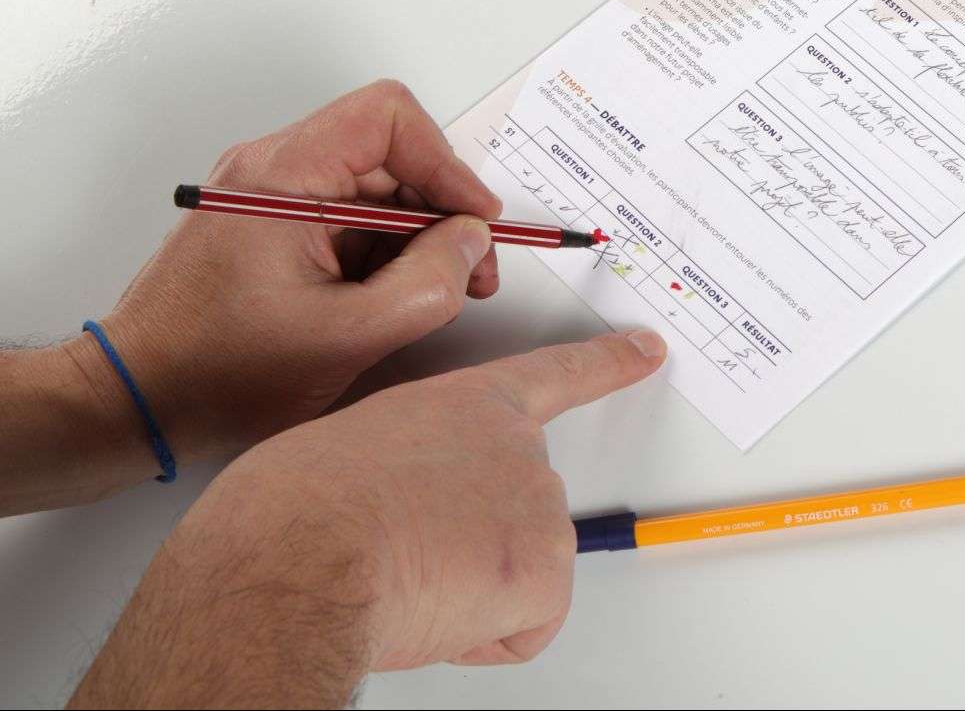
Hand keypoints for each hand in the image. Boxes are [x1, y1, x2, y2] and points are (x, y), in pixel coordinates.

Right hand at [71, 329, 667, 706]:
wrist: (299, 553)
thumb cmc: (296, 508)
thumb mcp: (358, 447)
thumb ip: (415, 458)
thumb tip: (406, 504)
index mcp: (467, 404)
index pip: (554, 374)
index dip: (608, 362)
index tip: (648, 347)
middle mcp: (519, 445)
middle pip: (520, 511)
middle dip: (469, 545)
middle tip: (402, 549)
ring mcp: (541, 504)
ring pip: (517, 575)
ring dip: (467, 591)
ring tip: (403, 573)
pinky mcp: (546, 571)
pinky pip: (524, 627)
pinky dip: (480, 637)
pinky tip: (433, 608)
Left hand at [100, 78, 504, 460]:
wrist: (135, 403)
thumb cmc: (214, 373)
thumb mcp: (349, 335)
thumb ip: (429, 285)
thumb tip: (471, 244)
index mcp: (281, 178)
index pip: (388, 119)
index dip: (446, 163)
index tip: (474, 217)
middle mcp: (271, 173)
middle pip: (388, 157)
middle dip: (441, 210)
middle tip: (471, 269)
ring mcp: (268, 201)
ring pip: (372, 192)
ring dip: (416, 238)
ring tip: (435, 294)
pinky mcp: (269, 230)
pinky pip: (346, 220)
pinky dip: (383, 254)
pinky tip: (393, 302)